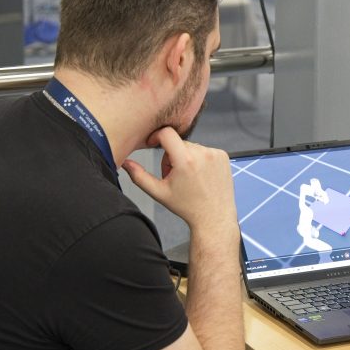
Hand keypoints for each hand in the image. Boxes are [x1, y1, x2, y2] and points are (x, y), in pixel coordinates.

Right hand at [122, 128, 237, 240]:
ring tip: (189, 177)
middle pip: (178, 142)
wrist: (214, 216)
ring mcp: (215, 154)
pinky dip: (200, 159)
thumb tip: (125, 163)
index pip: (166, 133)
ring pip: (192, 146)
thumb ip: (139, 176)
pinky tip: (201, 175)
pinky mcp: (224, 156)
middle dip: (172, 155)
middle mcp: (202, 154)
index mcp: (185, 160)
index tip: (153, 144)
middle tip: (174, 175)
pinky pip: (205, 150)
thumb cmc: (186, 206)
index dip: (156, 136)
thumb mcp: (159, 192)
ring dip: (186, 157)